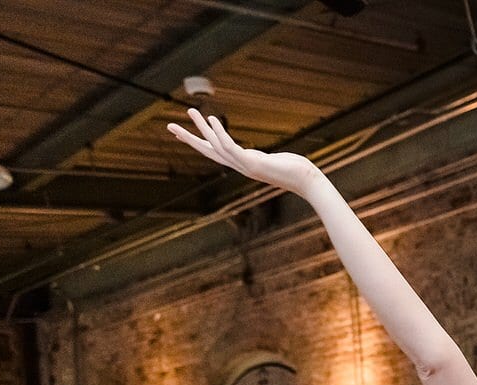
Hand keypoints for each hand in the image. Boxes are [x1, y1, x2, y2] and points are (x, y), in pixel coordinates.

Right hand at [168, 109, 324, 196]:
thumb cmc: (296, 172)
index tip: (182, 133)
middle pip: (207, 151)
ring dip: (201, 128)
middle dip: (188, 138)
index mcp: (242, 164)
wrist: (308, 182)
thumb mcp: (275, 163)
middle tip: (168, 126)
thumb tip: (268, 160)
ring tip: (190, 110)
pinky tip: (212, 119)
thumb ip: (265, 160)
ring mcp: (244, 166)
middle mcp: (239, 166)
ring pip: (215, 145)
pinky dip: (219, 132)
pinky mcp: (252, 163)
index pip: (214, 152)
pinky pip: (230, 147)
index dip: (197, 142)